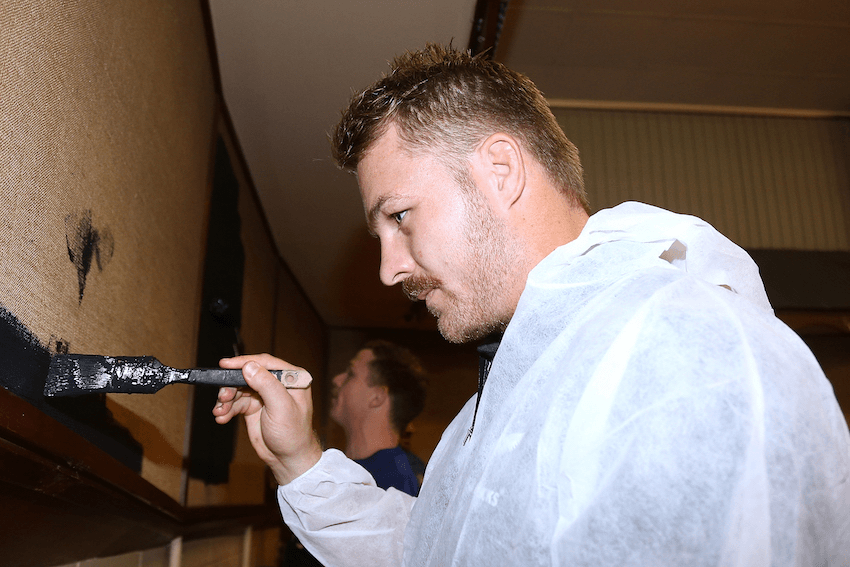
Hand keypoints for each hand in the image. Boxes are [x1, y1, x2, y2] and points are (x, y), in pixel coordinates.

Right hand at [212, 353, 322, 484]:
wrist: (288, 459)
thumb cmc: (293, 434)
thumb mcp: (281, 407)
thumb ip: (266, 385)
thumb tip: (249, 366)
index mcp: (291, 377)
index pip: (265, 362)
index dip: (244, 362)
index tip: (225, 364)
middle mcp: (277, 383)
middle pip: (248, 375)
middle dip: (231, 385)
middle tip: (223, 397)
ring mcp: (264, 395)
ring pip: (239, 389)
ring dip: (226, 399)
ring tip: (220, 411)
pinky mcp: (254, 407)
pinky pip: (236, 403)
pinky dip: (227, 409)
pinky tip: (222, 417)